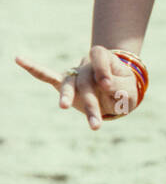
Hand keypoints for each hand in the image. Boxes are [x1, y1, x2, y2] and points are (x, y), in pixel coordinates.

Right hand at [15, 46, 139, 130]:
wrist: (116, 89)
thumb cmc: (123, 87)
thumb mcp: (129, 88)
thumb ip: (121, 89)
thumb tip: (109, 90)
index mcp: (104, 59)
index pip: (101, 58)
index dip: (103, 70)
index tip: (108, 86)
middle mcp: (87, 64)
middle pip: (86, 81)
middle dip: (91, 103)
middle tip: (96, 125)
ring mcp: (75, 74)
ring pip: (69, 84)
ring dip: (67, 97)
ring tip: (64, 107)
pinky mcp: (65, 84)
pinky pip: (47, 76)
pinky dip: (33, 69)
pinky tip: (19, 59)